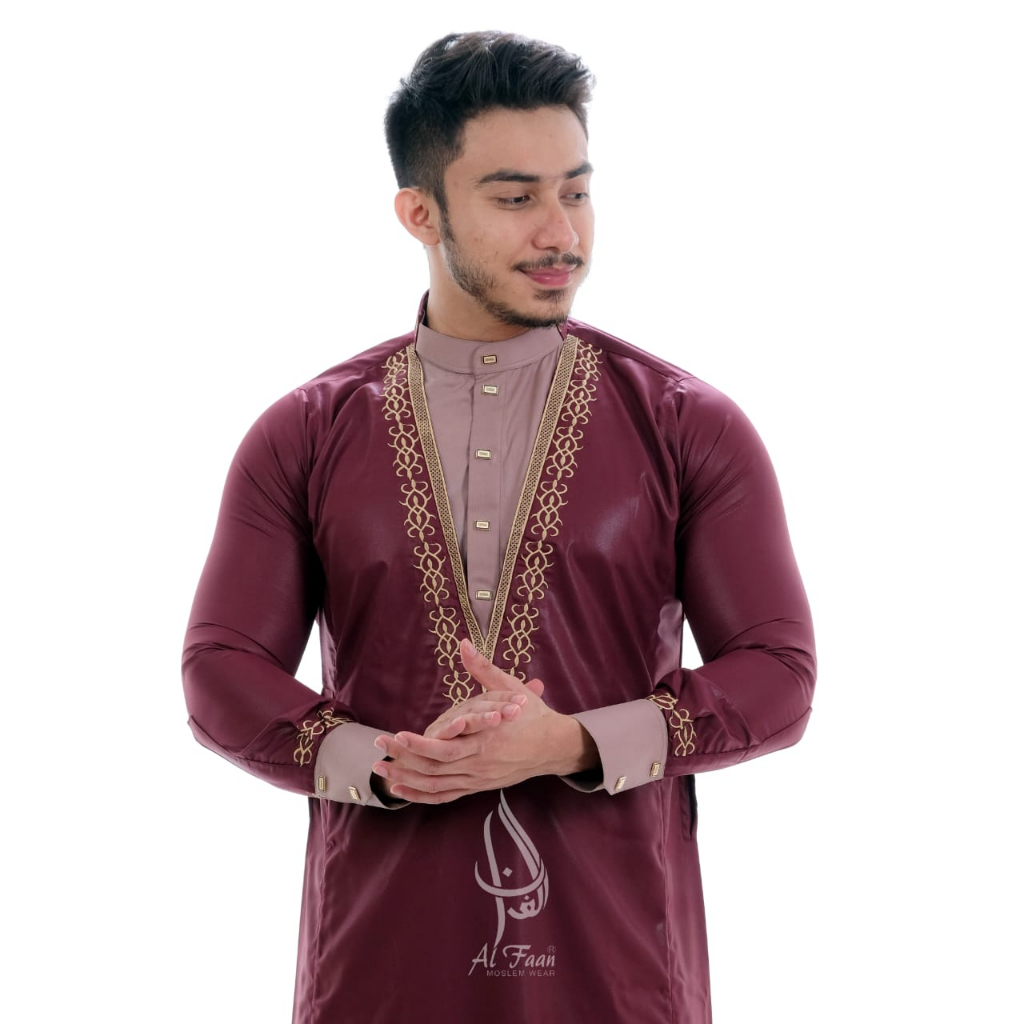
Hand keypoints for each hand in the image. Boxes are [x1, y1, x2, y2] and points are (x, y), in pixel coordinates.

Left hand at [371, 640, 593, 803]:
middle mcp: (479, 763)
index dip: (417, 744)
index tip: (395, 735)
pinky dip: (423, 795)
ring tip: (380, 771)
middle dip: (403, 759)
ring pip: (436, 784)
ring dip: (407, 779)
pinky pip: (446, 796)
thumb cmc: (532, 715)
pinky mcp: (478, 786)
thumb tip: (464, 643)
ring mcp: (478, 778)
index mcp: (486, 739)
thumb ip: (483, 667)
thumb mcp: (509, 687)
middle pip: (434, 767)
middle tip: (377, 749)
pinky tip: (403, 790)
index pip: (444, 747)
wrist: (554, 746)